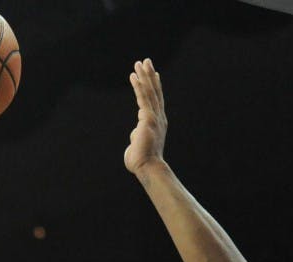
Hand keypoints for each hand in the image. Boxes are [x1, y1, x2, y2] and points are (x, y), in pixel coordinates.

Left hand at [124, 58, 167, 176]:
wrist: (147, 167)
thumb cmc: (141, 161)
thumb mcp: (138, 146)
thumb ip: (137, 137)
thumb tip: (136, 133)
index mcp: (156, 124)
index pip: (155, 101)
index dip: (154, 87)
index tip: (154, 74)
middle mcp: (158, 118)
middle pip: (154, 92)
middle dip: (150, 76)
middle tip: (146, 61)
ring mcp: (154, 117)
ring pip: (150, 92)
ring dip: (145, 76)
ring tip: (140, 62)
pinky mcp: (148, 118)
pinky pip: (143, 98)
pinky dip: (139, 86)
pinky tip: (134, 76)